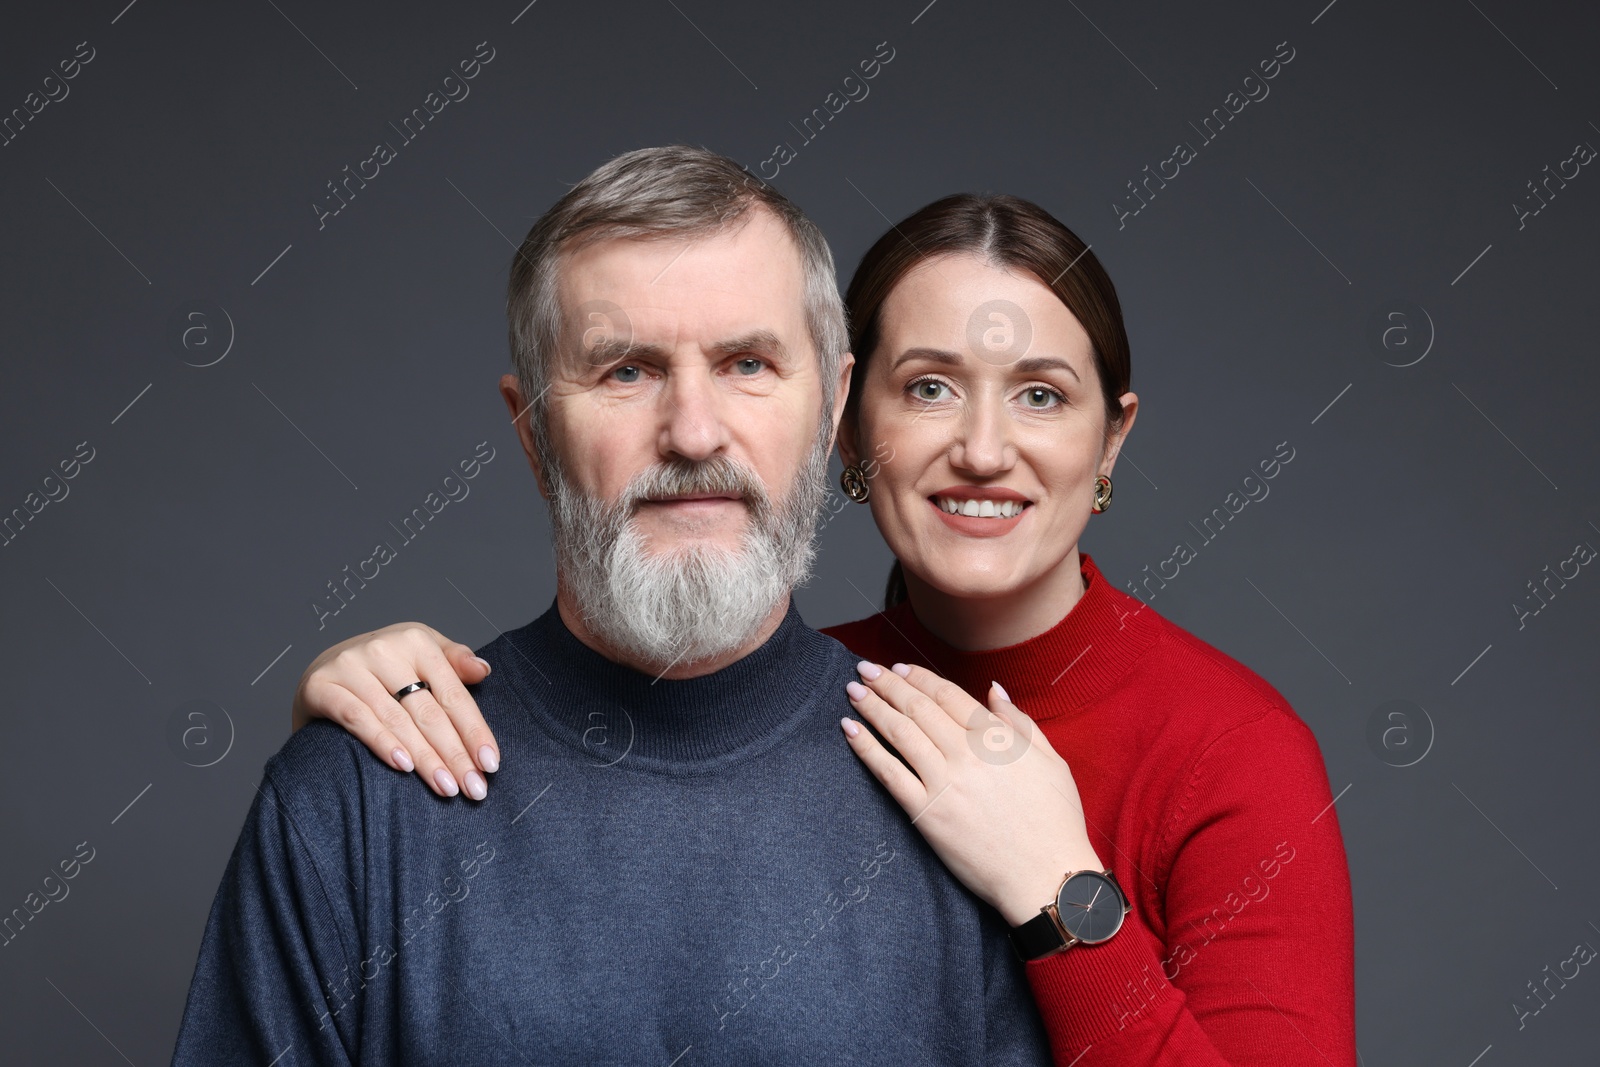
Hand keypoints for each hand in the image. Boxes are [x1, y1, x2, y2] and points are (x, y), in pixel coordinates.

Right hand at [291, 623, 498, 799]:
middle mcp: (384, 649)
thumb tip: (483, 670)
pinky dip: (383, 743)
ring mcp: (350, 665)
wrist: (319, 671)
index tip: (491, 764)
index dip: (474, 731)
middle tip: (474, 788)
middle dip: (455, 753)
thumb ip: (454, 662)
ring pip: (397, 719)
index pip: (453, 693)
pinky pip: (357, 718)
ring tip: (446, 787)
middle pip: (429, 711)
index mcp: (417, 640)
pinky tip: (404, 767)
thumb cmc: (383, 669)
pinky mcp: (321, 686)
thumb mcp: (421, 655)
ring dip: (425, 758)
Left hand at [840, 661, 1103, 926]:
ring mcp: (944, 782)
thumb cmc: (1055, 821)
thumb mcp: (1051, 761)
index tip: (900, 668)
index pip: (947, 695)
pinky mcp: (927, 813)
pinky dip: (866, 748)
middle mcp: (966, 753)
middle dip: (888, 683)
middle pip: (918, 707)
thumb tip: (994, 690)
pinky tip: (850, 730)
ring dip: (873, 707)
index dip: (920, 677)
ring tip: (853, 691)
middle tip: (866, 669)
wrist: (1046, 875)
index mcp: (996, 737)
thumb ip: (1020, 722)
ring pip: (900, 733)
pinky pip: (889, 773)